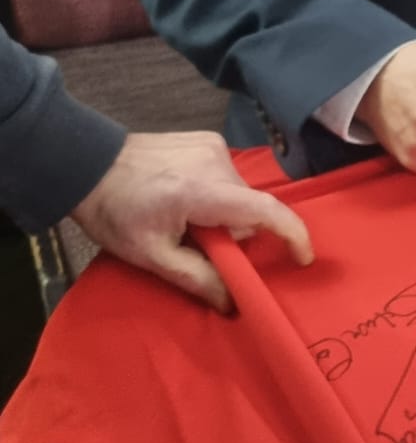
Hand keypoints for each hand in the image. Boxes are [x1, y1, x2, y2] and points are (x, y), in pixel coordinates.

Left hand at [71, 131, 312, 312]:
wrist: (86, 163)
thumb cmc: (115, 213)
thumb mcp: (151, 256)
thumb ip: (198, 279)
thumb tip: (234, 303)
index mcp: (202, 191)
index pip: (265, 211)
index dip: (293, 236)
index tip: (302, 259)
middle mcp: (217, 162)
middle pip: (251, 209)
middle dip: (234, 233)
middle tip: (196, 243)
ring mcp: (214, 146)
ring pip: (241, 194)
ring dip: (224, 214)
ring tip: (184, 219)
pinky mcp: (209, 139)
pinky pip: (229, 177)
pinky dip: (217, 194)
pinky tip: (184, 197)